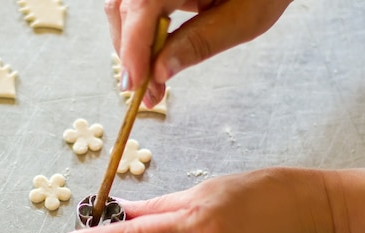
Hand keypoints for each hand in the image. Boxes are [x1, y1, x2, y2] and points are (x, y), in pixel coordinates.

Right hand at [105, 0, 292, 106]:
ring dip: (131, 46)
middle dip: (130, 54)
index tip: (135, 84)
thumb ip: (198, 44)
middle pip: (123, 8)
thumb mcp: (242, 19)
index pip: (142, 7)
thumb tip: (159, 74)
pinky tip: (151, 58)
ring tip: (150, 81)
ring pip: (123, 8)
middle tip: (147, 92)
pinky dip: (138, 34)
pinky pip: (135, 6)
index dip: (133, 48)